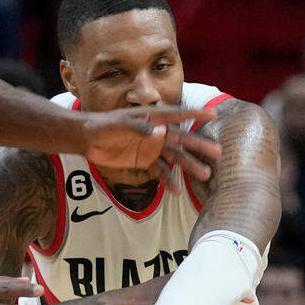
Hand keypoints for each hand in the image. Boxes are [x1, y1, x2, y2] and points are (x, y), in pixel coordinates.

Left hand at [82, 106, 221, 181]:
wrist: (86, 139)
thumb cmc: (101, 125)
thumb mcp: (119, 125)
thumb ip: (140, 129)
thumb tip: (162, 133)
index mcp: (152, 117)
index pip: (176, 115)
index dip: (195, 114)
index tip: (213, 115)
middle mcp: (156, 131)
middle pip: (181, 138)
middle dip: (199, 145)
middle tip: (218, 154)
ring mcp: (152, 147)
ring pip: (175, 156)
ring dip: (189, 165)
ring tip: (204, 175)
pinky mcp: (145, 160)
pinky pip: (160, 170)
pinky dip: (169, 179)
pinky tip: (177, 190)